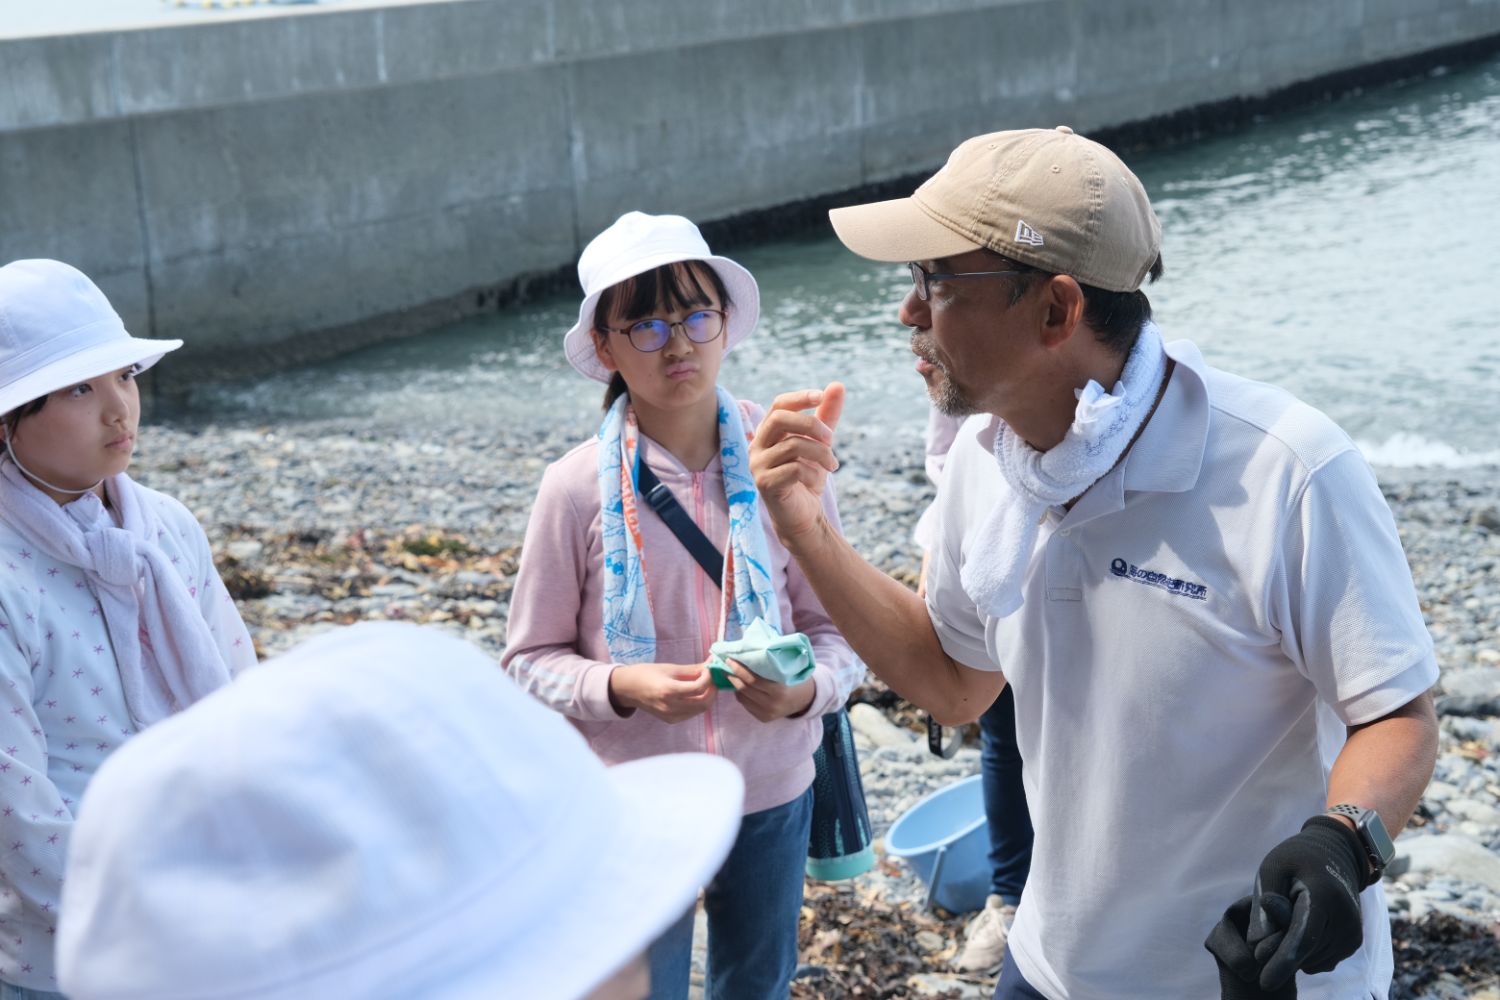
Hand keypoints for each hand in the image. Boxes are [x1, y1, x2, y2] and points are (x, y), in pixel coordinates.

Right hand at [608, 662, 715, 722]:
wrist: (627, 689)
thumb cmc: (646, 674)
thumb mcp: (669, 668)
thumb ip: (692, 669)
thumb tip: (711, 664)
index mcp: (668, 690)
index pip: (699, 688)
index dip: (709, 678)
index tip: (708, 669)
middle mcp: (670, 706)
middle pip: (703, 703)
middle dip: (712, 690)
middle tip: (712, 678)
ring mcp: (670, 716)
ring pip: (700, 710)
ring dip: (707, 697)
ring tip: (704, 685)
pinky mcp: (670, 720)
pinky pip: (691, 713)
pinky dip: (698, 704)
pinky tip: (694, 694)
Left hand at [722, 658, 816, 721]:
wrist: (805, 699)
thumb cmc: (795, 679)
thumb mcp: (786, 669)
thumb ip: (770, 662)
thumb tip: (747, 649)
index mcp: (779, 691)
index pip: (753, 680)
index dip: (739, 669)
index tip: (730, 659)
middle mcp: (772, 705)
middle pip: (745, 688)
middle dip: (733, 675)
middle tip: (727, 664)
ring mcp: (767, 714)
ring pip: (742, 697)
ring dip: (735, 684)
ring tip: (731, 673)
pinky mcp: (763, 718)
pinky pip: (746, 704)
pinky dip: (741, 694)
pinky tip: (741, 685)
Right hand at [749, 383, 844, 545]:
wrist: (804, 515)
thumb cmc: (808, 477)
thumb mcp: (821, 443)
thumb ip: (827, 415)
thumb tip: (838, 385)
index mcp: (769, 432)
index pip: (779, 404)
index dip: (800, 397)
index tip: (821, 396)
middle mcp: (757, 445)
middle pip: (780, 418)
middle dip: (812, 424)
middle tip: (832, 439)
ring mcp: (757, 465)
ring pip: (792, 445)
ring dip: (821, 453)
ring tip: (833, 465)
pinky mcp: (764, 484)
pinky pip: (793, 468)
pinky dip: (811, 472)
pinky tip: (816, 480)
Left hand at [1204, 816, 1365, 990]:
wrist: (1336, 855)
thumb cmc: (1296, 860)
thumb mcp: (1272, 869)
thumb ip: (1263, 906)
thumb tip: (1257, 945)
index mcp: (1324, 896)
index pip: (1302, 937)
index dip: (1282, 961)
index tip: (1264, 983)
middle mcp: (1346, 919)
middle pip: (1304, 952)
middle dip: (1278, 953)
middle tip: (1263, 936)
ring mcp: (1353, 933)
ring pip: (1311, 960)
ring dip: (1292, 950)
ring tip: (1288, 920)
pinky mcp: (1353, 943)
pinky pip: (1320, 960)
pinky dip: (1305, 952)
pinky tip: (1300, 928)